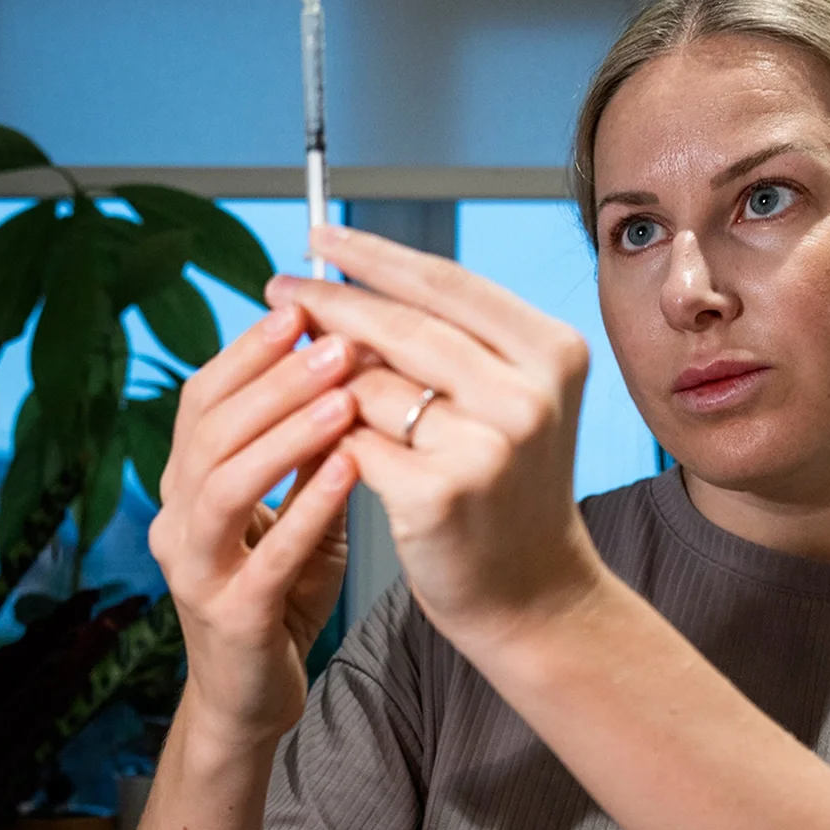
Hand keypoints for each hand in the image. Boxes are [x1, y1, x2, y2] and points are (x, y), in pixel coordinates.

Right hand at [147, 304, 362, 743]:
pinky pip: (266, 554)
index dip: (248, 353)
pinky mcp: (229, 616)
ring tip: (343, 396)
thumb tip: (351, 368)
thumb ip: (311, 455)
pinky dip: (306, 508)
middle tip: (337, 341)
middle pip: (210, 431)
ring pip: (224, 483)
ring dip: (285, 433)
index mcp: (184, 487)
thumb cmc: (279, 596)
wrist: (252, 699)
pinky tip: (348, 472)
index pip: (201, 400)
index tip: (303, 309)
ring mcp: (194, 570)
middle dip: (275, 380)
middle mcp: (176, 521)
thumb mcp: (296, 515)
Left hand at [272, 224, 606, 650]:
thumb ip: (449, 341)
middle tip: (277, 289)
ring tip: (303, 384)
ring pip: (369, 386)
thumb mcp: (505, 399)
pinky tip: (318, 443)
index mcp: (552, 350)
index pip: (445, 282)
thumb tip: (344, 283)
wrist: (532, 594)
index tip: (318, 236)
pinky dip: (330, 441)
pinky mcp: (438, 495)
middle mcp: (528, 393)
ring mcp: (486, 445)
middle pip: (401, 325)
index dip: (374, 256)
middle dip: (329, 303)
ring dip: (326, 384)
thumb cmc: (506, 488)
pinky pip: (354, 443)